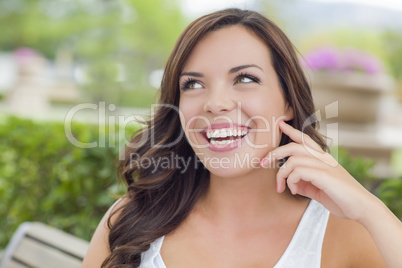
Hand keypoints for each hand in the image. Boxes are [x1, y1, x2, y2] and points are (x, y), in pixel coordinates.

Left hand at [260, 120, 374, 221]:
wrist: (361, 208)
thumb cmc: (340, 198)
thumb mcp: (317, 188)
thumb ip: (304, 182)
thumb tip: (291, 182)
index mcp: (323, 158)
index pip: (305, 139)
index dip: (291, 130)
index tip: (279, 123)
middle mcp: (323, 158)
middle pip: (293, 146)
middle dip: (274, 153)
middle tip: (261, 164)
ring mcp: (324, 165)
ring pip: (292, 160)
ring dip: (281, 175)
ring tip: (281, 188)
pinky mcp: (324, 175)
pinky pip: (297, 171)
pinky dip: (291, 182)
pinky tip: (294, 191)